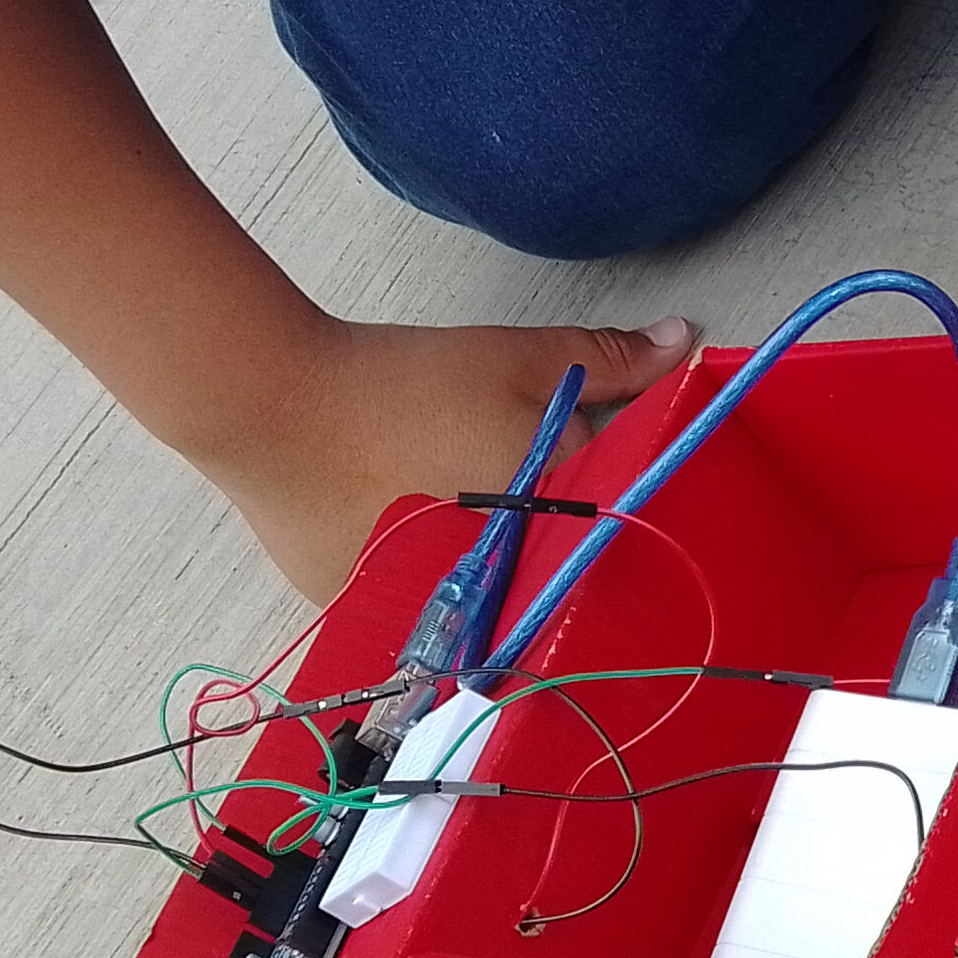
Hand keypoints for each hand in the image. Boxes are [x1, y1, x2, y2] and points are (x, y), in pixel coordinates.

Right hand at [182, 315, 695, 601]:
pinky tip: (423, 547)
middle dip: (559, 561)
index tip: (628, 520)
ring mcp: (433, 616)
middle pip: (552, 590)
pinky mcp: (376, 617)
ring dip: (495, 583)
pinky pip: (426, 614)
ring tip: (471, 533)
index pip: (619, 557)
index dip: (629, 539)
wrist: (274, 409)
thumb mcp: (520, 363)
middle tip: (535, 517)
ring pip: (487, 611)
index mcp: (553, 533)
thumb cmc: (405, 387)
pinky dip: (434, 588)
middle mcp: (500, 591)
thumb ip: (609, 362)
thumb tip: (684, 340)